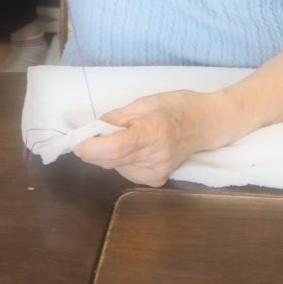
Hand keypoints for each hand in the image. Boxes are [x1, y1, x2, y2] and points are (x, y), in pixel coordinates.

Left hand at [73, 90, 220, 186]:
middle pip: (109, 160)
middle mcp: (155, 157)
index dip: (89, 147)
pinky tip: (138, 150)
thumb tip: (88, 130)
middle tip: (99, 131)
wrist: (206, 124)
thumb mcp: (144, 102)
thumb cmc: (177, 106)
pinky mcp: (156, 181)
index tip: (77, 141)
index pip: (113, 148)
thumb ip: (115, 118)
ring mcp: (157, 172)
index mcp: (153, 132)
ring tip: (129, 137)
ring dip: (110, 154)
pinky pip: (125, 172)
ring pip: (114, 167)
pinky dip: (123, 161)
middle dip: (96, 147)